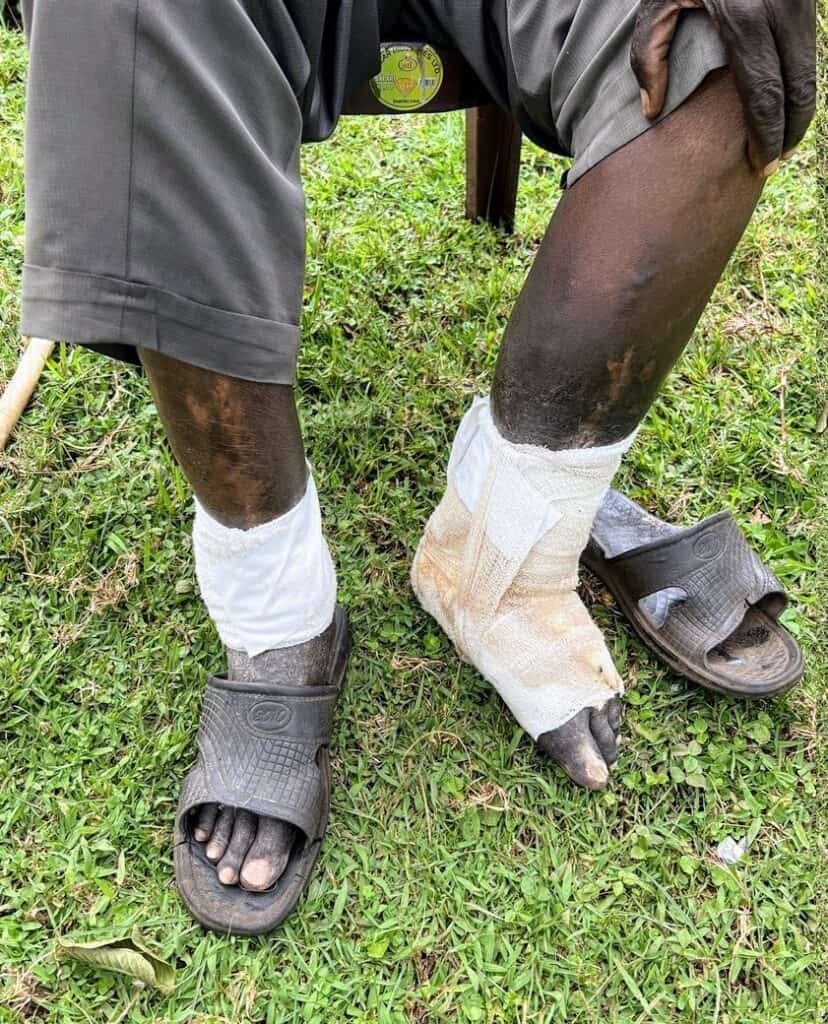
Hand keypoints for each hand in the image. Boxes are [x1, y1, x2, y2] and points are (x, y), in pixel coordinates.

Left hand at [630, 0, 815, 173]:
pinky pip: (809, 45)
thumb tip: (652, 111)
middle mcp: (782, 6)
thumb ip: (648, 57)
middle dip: (790, 129)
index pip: (764, 94)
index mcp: (743, 17)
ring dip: (800, 105)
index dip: (765, 135)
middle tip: (773, 160)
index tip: (760, 163)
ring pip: (812, 67)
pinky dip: (800, 77)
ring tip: (778, 136)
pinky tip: (782, 99)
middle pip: (800, 86)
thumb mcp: (656, 2)